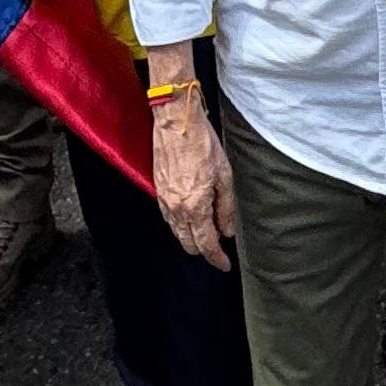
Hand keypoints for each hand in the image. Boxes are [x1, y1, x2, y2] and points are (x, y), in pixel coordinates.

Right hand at [152, 93, 235, 268]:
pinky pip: (168, 218)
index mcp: (194, 206)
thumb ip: (225, 207)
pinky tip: (190, 218)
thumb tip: (227, 231)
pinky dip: (180, 225)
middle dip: (204, 250)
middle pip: (188, 243)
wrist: (175, 121)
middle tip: (218, 248)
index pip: (206, 244)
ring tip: (207, 233)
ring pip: (177, 232)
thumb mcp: (224, 175)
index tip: (225, 264)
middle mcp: (176, 208)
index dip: (216, 258)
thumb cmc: (202, 144)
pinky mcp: (158, 189)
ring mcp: (164, 199)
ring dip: (191, 238)